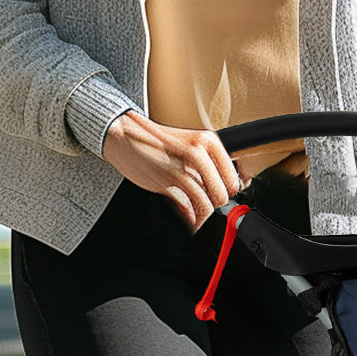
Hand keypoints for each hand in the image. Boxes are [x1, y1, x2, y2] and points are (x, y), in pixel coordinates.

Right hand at [101, 111, 240, 231]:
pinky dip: (191, 219)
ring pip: (206, 203)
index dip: (228, 193)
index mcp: (208, 141)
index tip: (221, 198)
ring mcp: (182, 167)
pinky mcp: (167, 181)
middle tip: (208, 208)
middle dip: (216, 206)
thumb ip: (207, 163)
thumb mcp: (188, 145)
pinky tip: (189, 219)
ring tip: (199, 218)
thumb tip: (227, 187)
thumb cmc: (157, 142)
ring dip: (203, 216)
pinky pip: (187, 208)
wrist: (125, 136)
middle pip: (221, 193)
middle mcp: (199, 152)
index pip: (232, 178)